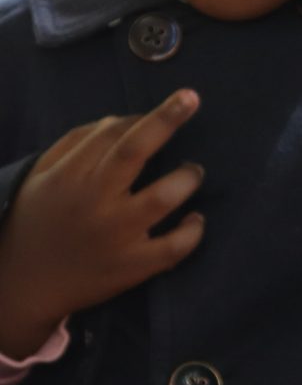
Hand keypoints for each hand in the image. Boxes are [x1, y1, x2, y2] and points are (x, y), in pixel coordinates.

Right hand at [0, 92, 206, 357]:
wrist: (23, 285)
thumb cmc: (38, 221)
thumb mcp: (41, 177)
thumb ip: (75, 144)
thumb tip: (120, 120)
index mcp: (68, 177)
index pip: (110, 134)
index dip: (141, 117)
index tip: (166, 109)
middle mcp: (93, 202)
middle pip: (133, 152)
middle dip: (165, 120)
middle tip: (191, 99)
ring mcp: (116, 236)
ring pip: (162, 197)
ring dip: (186, 178)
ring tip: (192, 172)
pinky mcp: (133, 266)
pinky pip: (174, 247)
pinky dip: (192, 231)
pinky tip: (196, 220)